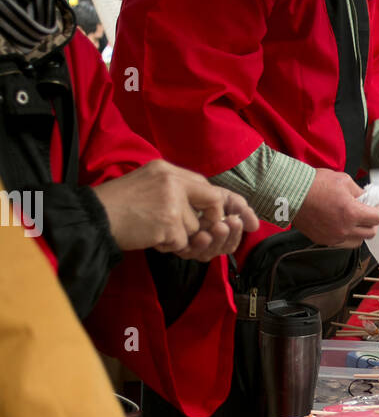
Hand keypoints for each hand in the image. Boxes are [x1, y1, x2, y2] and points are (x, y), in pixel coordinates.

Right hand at [94, 161, 258, 258]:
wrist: (93, 219)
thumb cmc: (117, 207)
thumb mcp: (149, 186)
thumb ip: (179, 194)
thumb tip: (215, 213)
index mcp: (169, 170)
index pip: (211, 188)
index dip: (231, 205)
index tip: (249, 222)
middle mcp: (173, 181)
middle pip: (210, 207)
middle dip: (210, 226)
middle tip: (193, 232)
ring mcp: (172, 201)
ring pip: (195, 229)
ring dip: (177, 238)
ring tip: (154, 230)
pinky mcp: (169, 222)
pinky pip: (181, 242)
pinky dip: (167, 246)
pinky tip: (150, 237)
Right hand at [290, 168, 378, 247]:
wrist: (292, 194)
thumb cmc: (315, 184)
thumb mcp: (343, 180)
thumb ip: (359, 192)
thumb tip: (366, 198)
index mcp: (352, 213)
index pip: (377, 219)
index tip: (376, 207)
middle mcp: (345, 229)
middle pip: (370, 233)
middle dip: (371, 222)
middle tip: (367, 214)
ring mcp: (334, 237)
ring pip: (357, 241)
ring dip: (360, 232)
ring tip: (355, 222)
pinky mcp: (324, 240)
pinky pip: (342, 243)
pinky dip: (346, 236)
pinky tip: (342, 225)